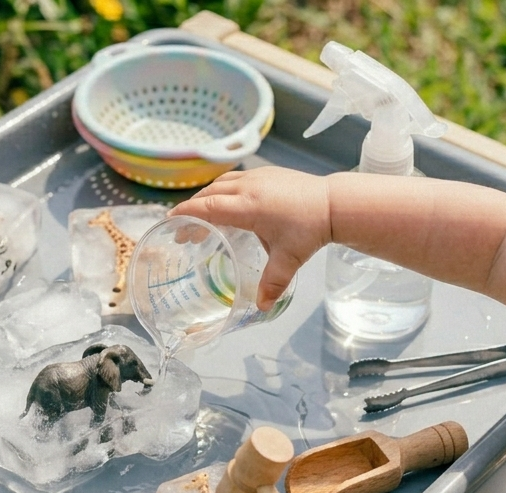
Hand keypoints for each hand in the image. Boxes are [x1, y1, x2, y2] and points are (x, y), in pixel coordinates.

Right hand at [169, 166, 331, 310]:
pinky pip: (235, 179)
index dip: (186, 213)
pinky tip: (228, 203)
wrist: (335, 202)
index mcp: (248, 207)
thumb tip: (261, 308)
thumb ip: (272, 283)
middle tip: (184, 228)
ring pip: (221, 184)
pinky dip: (223, 190)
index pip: (207, 207)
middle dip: (193, 209)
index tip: (171, 221)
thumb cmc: (310, 229)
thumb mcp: (288, 259)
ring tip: (202, 215)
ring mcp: (258, 176)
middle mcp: (248, 187)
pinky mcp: (267, 173)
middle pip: (209, 194)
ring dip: (208, 198)